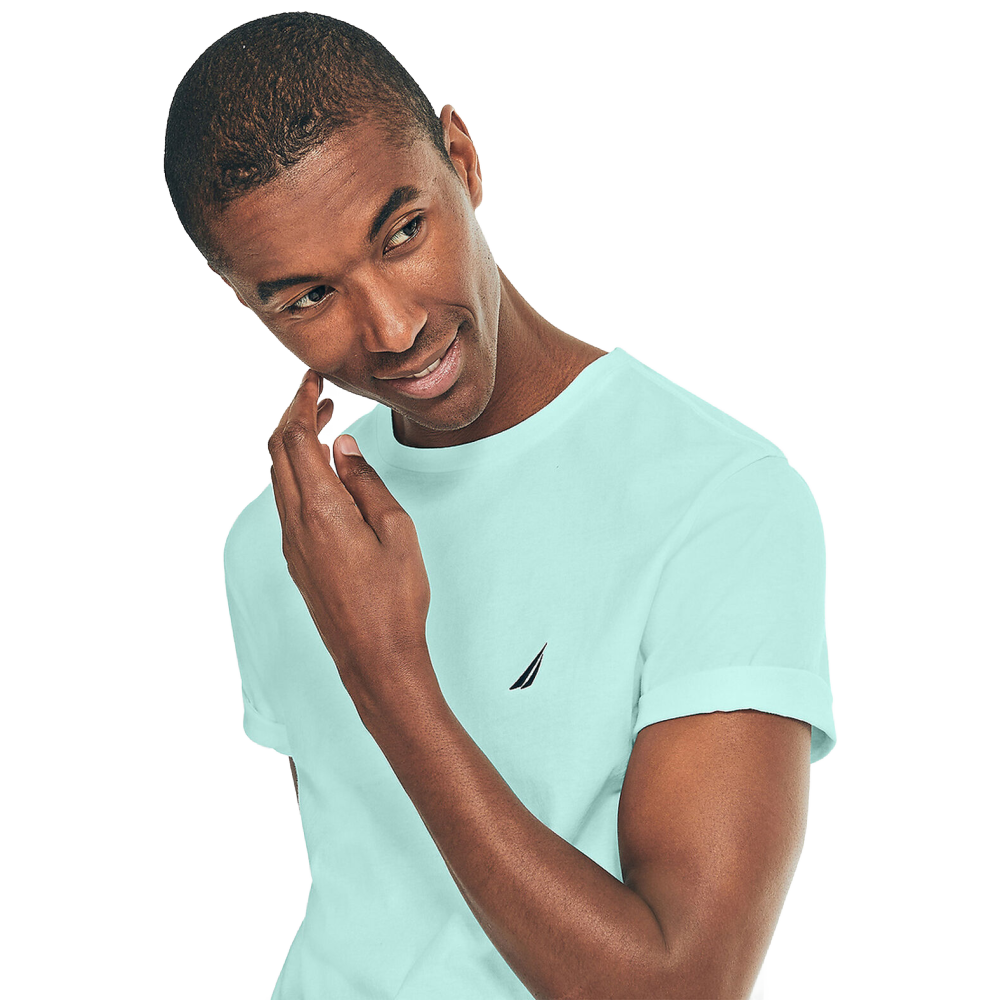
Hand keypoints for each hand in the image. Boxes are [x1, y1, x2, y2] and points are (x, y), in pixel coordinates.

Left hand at [267, 369, 432, 707]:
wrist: (375, 658)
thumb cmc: (395, 599)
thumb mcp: (396, 530)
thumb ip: (366, 483)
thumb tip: (343, 446)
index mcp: (322, 510)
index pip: (296, 438)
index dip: (300, 401)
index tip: (315, 378)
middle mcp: (296, 524)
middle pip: (278, 453)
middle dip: (293, 416)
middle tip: (318, 393)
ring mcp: (292, 544)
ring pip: (279, 478)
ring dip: (294, 444)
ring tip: (321, 423)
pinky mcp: (297, 560)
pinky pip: (287, 502)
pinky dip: (298, 473)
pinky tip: (322, 470)